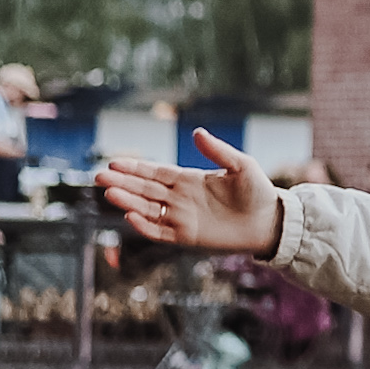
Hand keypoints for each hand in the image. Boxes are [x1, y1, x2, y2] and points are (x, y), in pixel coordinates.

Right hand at [96, 131, 282, 256]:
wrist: (270, 222)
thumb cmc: (258, 192)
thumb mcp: (241, 166)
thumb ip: (218, 151)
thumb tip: (197, 132)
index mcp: (189, 180)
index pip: (155, 172)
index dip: (136, 168)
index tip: (114, 162)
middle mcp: (180, 198)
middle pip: (145, 189)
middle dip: (122, 182)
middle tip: (99, 176)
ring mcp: (181, 217)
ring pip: (147, 209)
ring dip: (129, 202)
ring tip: (110, 193)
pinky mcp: (186, 236)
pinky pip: (160, 232)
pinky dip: (145, 226)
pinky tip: (131, 216)